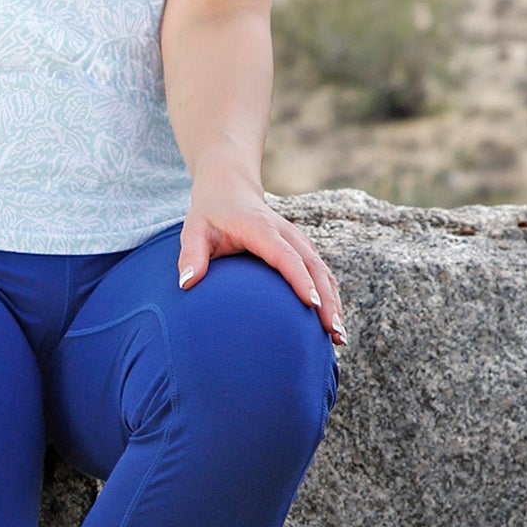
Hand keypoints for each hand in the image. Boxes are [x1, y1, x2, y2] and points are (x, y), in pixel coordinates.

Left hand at [178, 176, 345, 343]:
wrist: (230, 190)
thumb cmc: (209, 215)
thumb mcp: (193, 231)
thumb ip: (190, 256)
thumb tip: (186, 284)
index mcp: (261, 229)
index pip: (286, 256)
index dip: (300, 279)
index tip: (310, 305)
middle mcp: (287, 234)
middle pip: (314, 267)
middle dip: (327, 300)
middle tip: (334, 332)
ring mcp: (298, 242)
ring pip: (323, 273)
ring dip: (334, 303)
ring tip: (339, 337)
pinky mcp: (303, 251)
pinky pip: (321, 275)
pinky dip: (331, 298)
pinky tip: (332, 323)